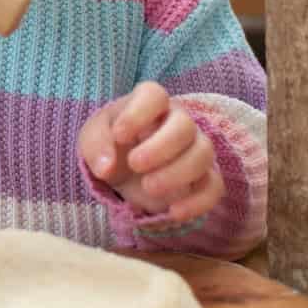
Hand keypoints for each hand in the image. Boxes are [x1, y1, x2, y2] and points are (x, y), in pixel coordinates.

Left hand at [78, 81, 223, 222]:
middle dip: (161, 147)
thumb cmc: (111, 145)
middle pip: (185, 125)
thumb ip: (96, 145)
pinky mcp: (204, 179)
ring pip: (204, 154)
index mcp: (149, 104)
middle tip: (134, 164)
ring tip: (148, 188)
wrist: (124, 171)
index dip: (138, 113)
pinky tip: (173, 213)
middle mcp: (179, 122)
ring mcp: (195, 149)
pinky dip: (198, 202)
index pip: (153, 95)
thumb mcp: (93, 139)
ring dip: (178, 173)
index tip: (119, 136)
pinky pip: (214, 187)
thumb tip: (106, 166)